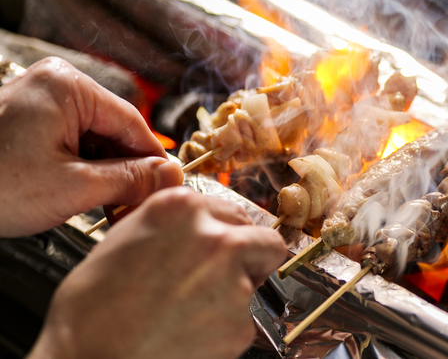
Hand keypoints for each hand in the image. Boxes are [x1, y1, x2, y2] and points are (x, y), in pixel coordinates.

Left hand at [0, 57, 182, 236]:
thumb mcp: (73, 186)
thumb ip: (130, 179)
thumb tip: (170, 176)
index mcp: (68, 87)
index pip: (133, 123)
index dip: (154, 160)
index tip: (169, 187)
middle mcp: (56, 86)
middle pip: (115, 131)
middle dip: (127, 170)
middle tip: (136, 205)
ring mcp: (42, 102)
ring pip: (96, 140)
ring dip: (106, 174)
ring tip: (111, 207)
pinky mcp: (31, 121)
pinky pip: (74, 143)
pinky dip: (85, 171)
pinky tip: (88, 196)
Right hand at [28, 187, 287, 358]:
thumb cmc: (93, 310)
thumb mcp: (124, 238)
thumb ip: (171, 223)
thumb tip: (197, 222)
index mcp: (181, 208)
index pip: (232, 209)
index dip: (227, 230)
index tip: (221, 242)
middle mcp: (214, 238)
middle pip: (263, 238)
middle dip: (250, 255)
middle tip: (226, 272)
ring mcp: (233, 281)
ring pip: (257, 279)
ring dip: (237, 290)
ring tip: (195, 306)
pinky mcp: (241, 323)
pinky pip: (245, 319)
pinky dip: (225, 325)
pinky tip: (192, 329)